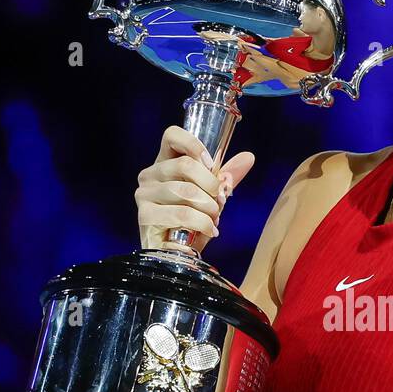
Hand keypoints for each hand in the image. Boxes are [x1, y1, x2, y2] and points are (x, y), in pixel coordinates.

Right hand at [136, 125, 255, 253]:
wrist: (178, 255)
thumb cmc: (191, 222)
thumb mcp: (211, 197)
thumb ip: (226, 177)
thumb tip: (248, 157)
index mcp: (164, 163)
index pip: (172, 135)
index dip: (193, 144)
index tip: (211, 163)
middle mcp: (149, 175)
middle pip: (185, 165)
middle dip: (211, 185)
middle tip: (221, 201)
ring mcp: (144, 195)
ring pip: (186, 191)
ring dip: (209, 208)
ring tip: (214, 220)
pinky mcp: (145, 216)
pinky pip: (182, 214)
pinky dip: (202, 224)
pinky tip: (208, 231)